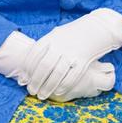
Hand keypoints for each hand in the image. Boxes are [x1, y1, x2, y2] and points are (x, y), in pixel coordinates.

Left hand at [0, 30, 114, 98]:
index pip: (34, 55)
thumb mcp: (58, 34)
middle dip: (35, 81)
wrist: (98, 27)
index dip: (27, 69)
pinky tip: (57, 92)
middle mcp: (60, 46)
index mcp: (52, 38)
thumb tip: (28, 65)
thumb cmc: (74, 33)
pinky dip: (63, 86)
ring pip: (57, 74)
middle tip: (31, 91)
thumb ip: (45, 47)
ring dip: (47, 87)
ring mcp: (72, 53)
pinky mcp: (84, 60)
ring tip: (41, 95)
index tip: (23, 80)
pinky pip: (72, 76)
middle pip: (44, 67)